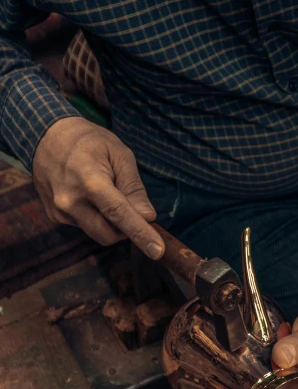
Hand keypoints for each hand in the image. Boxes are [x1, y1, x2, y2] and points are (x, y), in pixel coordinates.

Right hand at [33, 117, 164, 258]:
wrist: (47, 136)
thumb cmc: (90, 142)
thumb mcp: (119, 155)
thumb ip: (133, 187)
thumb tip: (147, 216)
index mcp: (90, 182)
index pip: (119, 214)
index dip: (141, 234)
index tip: (158, 251)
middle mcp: (71, 201)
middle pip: (109, 234)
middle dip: (127, 229)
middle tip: (133, 207)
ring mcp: (60, 211)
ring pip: (97, 233)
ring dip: (111, 224)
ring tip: (108, 196)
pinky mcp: (54, 216)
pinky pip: (85, 227)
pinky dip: (96, 218)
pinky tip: (90, 197)